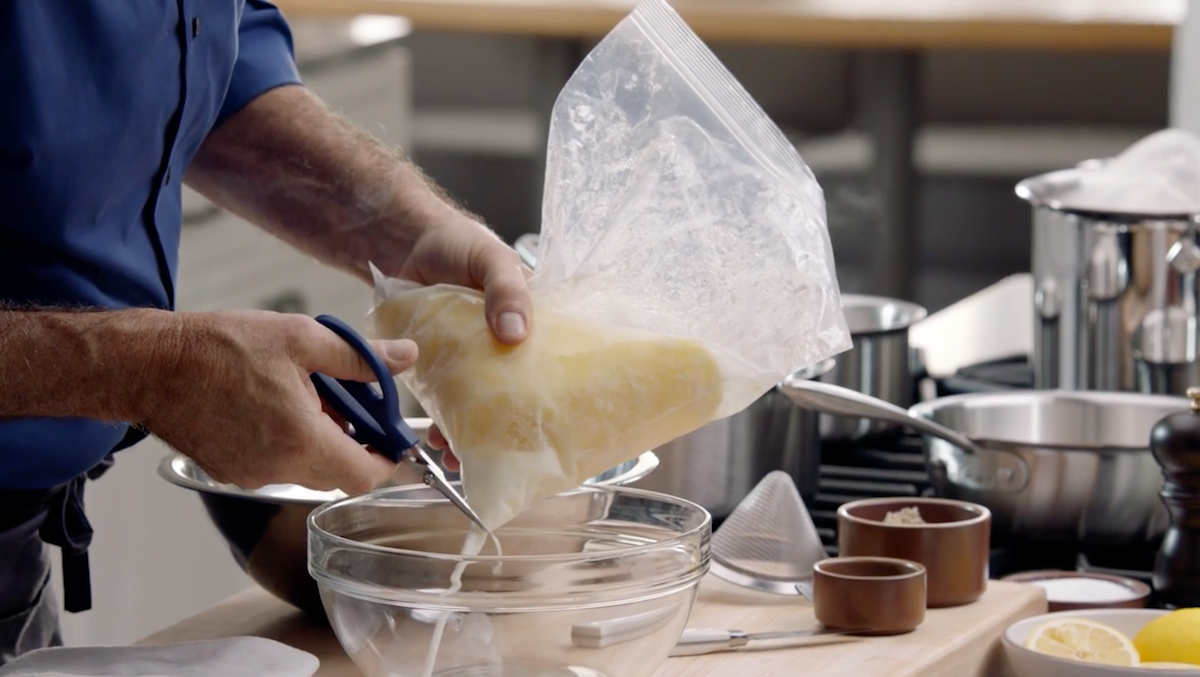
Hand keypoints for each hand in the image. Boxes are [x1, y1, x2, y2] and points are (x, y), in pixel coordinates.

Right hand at [143, 310, 417, 493]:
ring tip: (305, 395)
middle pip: (338, 474)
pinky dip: (288, 444)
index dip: (387, 459)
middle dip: (353, 443)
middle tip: (349, 403)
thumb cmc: (221, 349)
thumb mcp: (301, 339)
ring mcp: (251, 475)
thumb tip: (405, 356)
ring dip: (319, 441)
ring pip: (306, 470)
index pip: (365, 476)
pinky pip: (275, 467)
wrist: (149, 366)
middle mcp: (278, 469)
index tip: (391, 435)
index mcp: (303, 441)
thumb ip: (359, 357)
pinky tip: (274, 405)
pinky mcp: (229, 472)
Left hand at [386, 212, 533, 470]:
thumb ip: (506, 290)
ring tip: (460, 456)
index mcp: (526, 324)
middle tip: (500, 454)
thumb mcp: (492, 258)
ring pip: (472, 404)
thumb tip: (517, 334)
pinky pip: (439, 397)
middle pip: (509, 396)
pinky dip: (437, 418)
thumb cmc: (458, 243)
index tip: (547, 431)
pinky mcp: (433, 363)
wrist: (403, 241)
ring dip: (467, 432)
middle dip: (505, 430)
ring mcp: (465, 358)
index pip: (547, 367)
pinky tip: (434, 436)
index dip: (549, 400)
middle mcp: (500, 347)